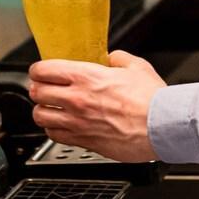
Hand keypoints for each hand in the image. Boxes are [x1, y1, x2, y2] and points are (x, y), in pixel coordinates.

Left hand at [27, 51, 165, 162]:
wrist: (162, 126)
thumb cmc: (152, 100)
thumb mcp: (137, 66)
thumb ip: (119, 59)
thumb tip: (112, 58)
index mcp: (86, 77)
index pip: (44, 70)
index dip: (38, 70)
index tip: (41, 72)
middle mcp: (77, 99)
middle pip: (37, 92)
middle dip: (38, 89)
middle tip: (43, 88)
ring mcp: (78, 122)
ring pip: (40, 116)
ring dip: (42, 110)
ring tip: (48, 108)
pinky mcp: (84, 141)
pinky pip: (54, 135)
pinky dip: (53, 129)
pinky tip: (60, 126)